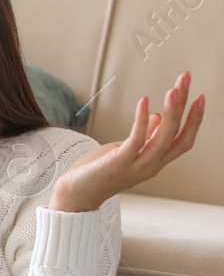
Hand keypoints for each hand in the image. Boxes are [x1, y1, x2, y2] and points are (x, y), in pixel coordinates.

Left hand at [52, 70, 204, 212]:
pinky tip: (144, 102)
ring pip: (162, 138)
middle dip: (184, 106)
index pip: (183, 140)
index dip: (194, 120)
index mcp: (155, 162)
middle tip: (186, 80)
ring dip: (171, 112)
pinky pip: (136, 140)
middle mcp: (151, 166)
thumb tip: (159, 117)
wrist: (75, 195)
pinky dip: (142, 120)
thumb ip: (145, 137)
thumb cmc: (99, 171)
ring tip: (174, 90)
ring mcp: (136, 166)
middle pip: (176, 135)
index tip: (200, 97)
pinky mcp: (118, 164)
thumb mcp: (126, 151)